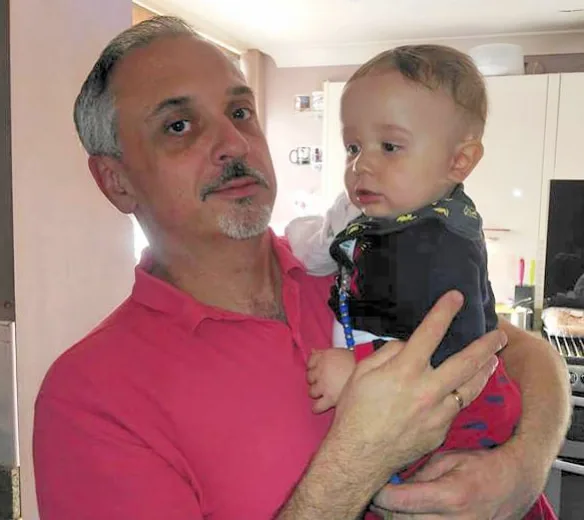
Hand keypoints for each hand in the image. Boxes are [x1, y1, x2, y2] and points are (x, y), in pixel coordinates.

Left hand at [307, 349, 355, 412]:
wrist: (372, 374)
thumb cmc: (360, 362)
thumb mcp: (342, 352)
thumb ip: (326, 352)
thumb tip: (313, 351)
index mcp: (325, 356)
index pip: (310, 360)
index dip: (312, 366)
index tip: (315, 368)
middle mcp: (322, 370)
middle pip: (309, 376)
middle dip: (314, 380)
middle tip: (321, 381)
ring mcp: (324, 385)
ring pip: (312, 391)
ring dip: (315, 392)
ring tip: (322, 394)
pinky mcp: (329, 398)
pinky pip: (317, 405)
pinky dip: (317, 407)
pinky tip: (318, 408)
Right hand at [328, 292, 503, 491]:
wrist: (358, 456)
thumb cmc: (355, 411)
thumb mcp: (362, 373)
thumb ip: (388, 354)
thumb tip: (409, 345)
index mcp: (405, 371)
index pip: (430, 333)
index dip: (444, 311)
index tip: (457, 297)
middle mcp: (427, 390)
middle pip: (466, 362)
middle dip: (486, 345)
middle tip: (500, 335)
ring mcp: (438, 413)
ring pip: (471, 388)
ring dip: (485, 371)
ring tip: (493, 360)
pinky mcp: (440, 432)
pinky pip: (456, 409)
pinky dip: (461, 396)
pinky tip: (463, 391)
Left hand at [371, 445, 540, 518]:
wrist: (515, 483)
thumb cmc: (481, 465)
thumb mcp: (447, 459)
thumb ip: (419, 474)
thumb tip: (393, 485)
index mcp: (451, 495)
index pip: (402, 502)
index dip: (381, 495)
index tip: (373, 486)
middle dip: (385, 509)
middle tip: (378, 495)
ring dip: (398, 518)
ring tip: (392, 504)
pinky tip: (410, 513)